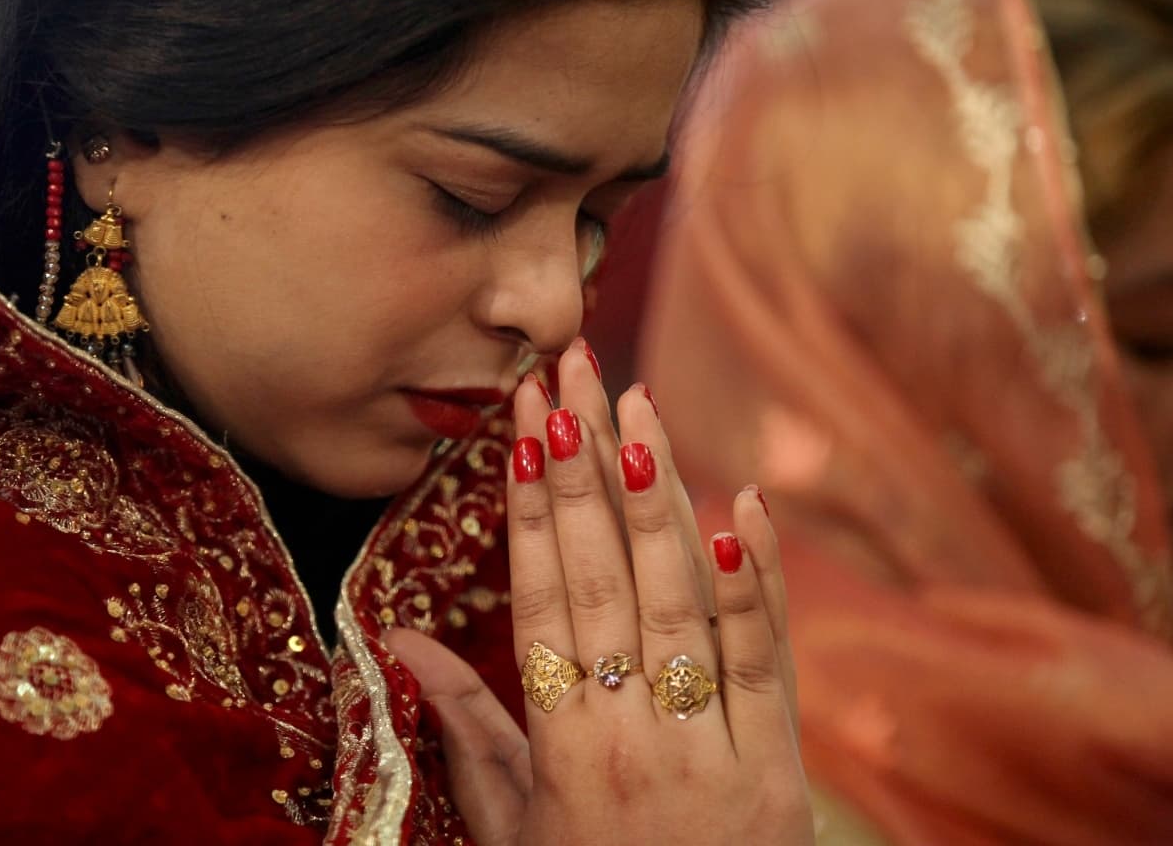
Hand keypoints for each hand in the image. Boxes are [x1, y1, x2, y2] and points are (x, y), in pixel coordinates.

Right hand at [387, 339, 810, 844]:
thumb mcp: (510, 827)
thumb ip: (460, 728)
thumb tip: (391, 638)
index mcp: (561, 751)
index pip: (540, 602)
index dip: (527, 507)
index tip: (517, 423)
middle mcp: (634, 739)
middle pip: (606, 581)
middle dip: (582, 467)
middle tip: (569, 371)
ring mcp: (714, 750)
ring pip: (685, 601)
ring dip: (661, 494)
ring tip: (638, 405)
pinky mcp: (782, 765)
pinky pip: (768, 657)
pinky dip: (759, 578)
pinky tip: (745, 501)